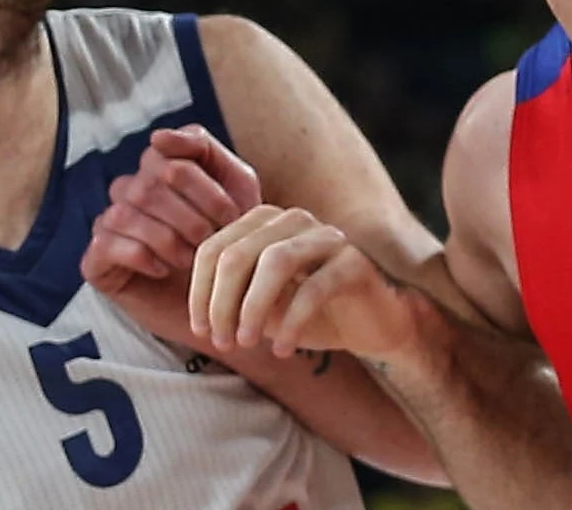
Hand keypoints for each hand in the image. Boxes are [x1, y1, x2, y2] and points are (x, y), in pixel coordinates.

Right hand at [81, 130, 263, 343]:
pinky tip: (166, 269)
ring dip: (168, 237)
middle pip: (148, 183)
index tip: (230, 212)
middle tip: (216, 241)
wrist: (228, 302)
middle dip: (191, 214)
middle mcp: (130, 191)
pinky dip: (142, 255)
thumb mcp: (236, 188)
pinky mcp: (96, 261)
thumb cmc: (233, 240)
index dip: (201, 183)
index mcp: (160, 168)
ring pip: (126, 212)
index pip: (164, 151)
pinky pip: (106, 244)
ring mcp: (109, 225)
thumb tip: (156, 136)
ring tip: (194, 258)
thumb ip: (207, 151)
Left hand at [185, 203, 428, 372]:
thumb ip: (233, 300)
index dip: (200, 292)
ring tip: (246, 343)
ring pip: (275, 261)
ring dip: (252, 308)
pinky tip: (283, 350)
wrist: (371, 324)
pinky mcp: (354, 263)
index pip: (214, 248)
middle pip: (238, 253)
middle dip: (221, 303)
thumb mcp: (262, 307)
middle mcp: (294, 221)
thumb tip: (202, 317)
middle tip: (222, 343)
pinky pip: (314, 288)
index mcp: (264, 225)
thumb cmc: (310, 313)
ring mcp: (327, 237)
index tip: (202, 331)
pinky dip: (292, 323)